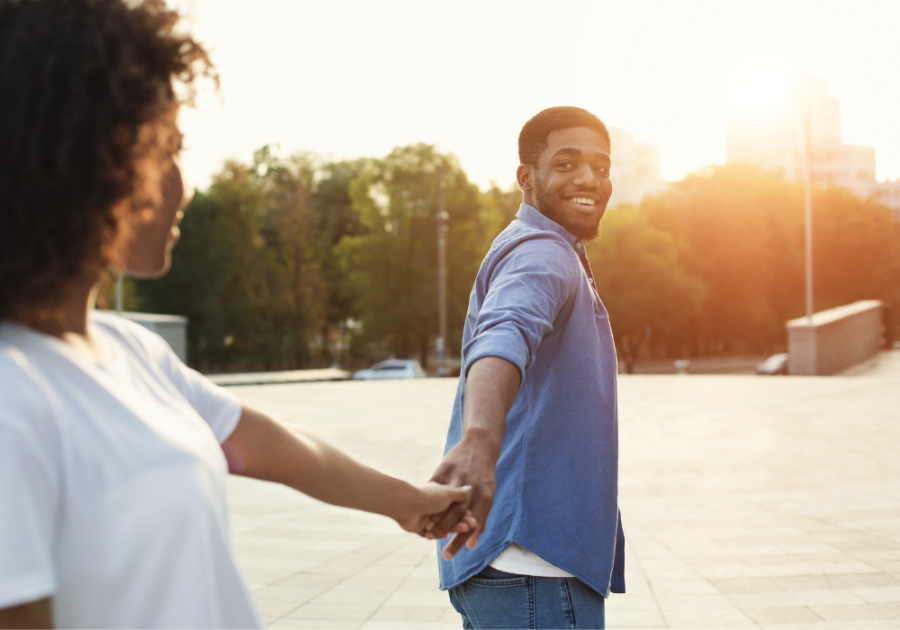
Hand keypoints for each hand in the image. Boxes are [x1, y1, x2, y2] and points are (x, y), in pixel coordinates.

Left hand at [394, 482, 476, 536]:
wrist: (407, 504)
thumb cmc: (429, 495)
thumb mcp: (448, 493)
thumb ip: (459, 494)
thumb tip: (469, 489)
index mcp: (440, 494)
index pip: (457, 504)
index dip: (466, 510)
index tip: (473, 514)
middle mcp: (434, 506)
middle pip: (451, 516)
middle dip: (462, 520)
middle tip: (472, 524)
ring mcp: (428, 517)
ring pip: (444, 525)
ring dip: (454, 527)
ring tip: (464, 528)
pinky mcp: (421, 528)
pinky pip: (434, 533)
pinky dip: (440, 534)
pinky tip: (447, 535)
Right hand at [426, 436, 497, 559]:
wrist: (480, 445)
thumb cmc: (484, 477)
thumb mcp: (487, 497)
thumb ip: (480, 520)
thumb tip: (471, 546)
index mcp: (484, 497)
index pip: (470, 525)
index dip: (458, 541)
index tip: (446, 556)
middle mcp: (471, 489)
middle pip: (456, 515)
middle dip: (445, 532)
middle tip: (432, 545)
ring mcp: (457, 477)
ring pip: (444, 501)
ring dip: (435, 517)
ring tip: (426, 531)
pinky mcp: (445, 467)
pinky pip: (435, 484)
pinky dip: (427, 495)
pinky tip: (419, 506)